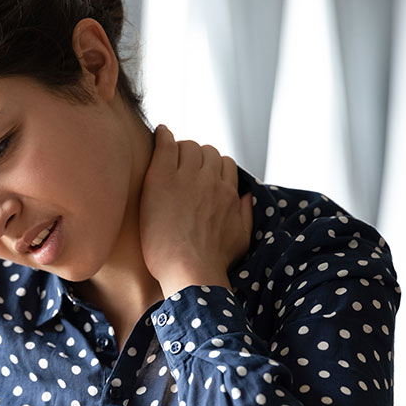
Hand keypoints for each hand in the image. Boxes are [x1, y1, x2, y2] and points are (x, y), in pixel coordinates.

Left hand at [139, 125, 252, 296]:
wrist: (190, 270)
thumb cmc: (213, 262)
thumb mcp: (242, 238)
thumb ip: (246, 213)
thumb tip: (247, 196)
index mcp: (228, 193)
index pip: (225, 163)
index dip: (211, 167)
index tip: (200, 175)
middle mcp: (211, 180)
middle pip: (206, 152)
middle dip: (195, 158)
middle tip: (181, 169)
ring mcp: (187, 177)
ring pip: (188, 146)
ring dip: (179, 150)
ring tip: (168, 160)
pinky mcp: (163, 179)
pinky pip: (166, 144)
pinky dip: (163, 136)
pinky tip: (159, 134)